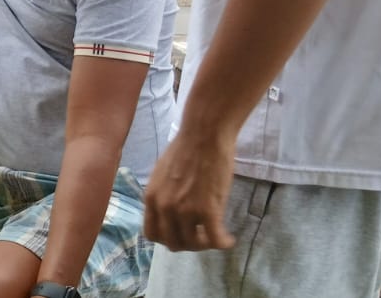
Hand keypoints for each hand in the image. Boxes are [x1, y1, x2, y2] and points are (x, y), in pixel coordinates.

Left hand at [142, 130, 238, 251]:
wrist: (204, 135)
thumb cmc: (186, 149)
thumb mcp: (162, 175)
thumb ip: (163, 195)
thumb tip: (171, 211)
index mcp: (150, 198)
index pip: (152, 234)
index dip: (167, 238)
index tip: (180, 235)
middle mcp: (164, 208)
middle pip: (173, 242)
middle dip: (188, 243)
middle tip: (201, 237)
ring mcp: (185, 210)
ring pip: (194, 244)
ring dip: (206, 244)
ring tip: (216, 237)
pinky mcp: (208, 210)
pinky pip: (215, 239)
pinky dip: (223, 243)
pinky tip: (229, 239)